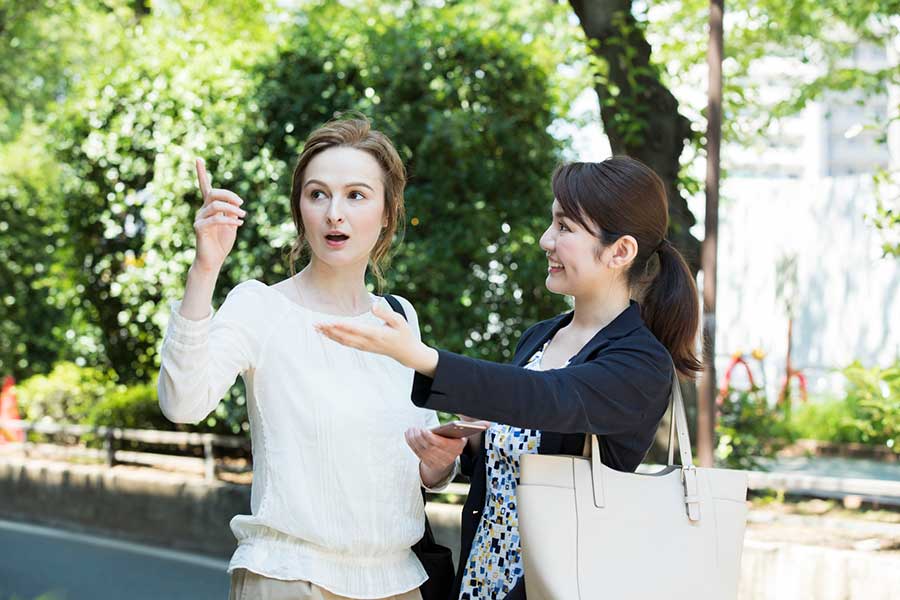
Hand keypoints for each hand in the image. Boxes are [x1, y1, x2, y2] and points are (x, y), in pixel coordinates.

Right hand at [192, 158, 245, 273]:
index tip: (198, 159)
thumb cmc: (221, 243)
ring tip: (243, 216)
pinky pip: (216, 219)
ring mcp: (199, 218)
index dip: (201, 173)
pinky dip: (229, 220)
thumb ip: (232, 212)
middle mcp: (202, 210)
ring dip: (232, 209)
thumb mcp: (231, 224)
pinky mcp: (199, 228)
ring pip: (215, 205)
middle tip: (242, 203)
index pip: (205, 187)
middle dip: (229, 195)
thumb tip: (236, 204)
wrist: (213, 260)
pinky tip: (239, 224)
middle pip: (213, 193)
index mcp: (210, 207)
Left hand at [315, 302, 439, 375]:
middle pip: (346, 337)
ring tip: (317, 328)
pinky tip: (327, 334)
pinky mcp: (363, 348)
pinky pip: (347, 344)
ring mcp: (365, 347)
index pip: (356, 330)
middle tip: (316, 324)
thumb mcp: (400, 321)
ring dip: (330, 335)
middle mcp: (369, 342)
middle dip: (330, 331)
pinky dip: (335, 339)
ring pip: (344, 341)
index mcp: (377, 335)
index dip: (342, 326)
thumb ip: (386, 313)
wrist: (406, 353)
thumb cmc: (403, 334)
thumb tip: (374, 305)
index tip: (330, 322)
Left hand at [406, 426, 464, 486]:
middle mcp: (449, 457)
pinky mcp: (431, 465)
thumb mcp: (456, 433)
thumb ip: (452, 428)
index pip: (442, 444)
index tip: (423, 430)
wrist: (451, 455)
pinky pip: (419, 454)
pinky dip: (412, 445)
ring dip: (413, 440)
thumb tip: (442, 425)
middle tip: (413, 428)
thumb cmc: (452, 438)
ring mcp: (439, 463)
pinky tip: (409, 436)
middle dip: (419, 437)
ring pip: (423, 452)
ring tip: (409, 431)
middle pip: (430, 448)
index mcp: (457, 447)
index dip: (431, 437)